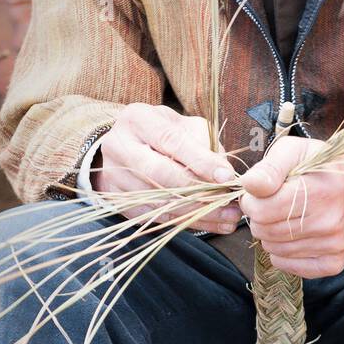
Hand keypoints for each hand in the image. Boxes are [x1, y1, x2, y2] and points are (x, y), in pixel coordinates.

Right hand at [94, 104, 239, 232]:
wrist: (128, 146)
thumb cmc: (164, 133)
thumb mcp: (184, 125)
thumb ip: (204, 142)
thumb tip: (223, 171)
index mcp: (137, 120)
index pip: (170, 141)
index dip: (200, 161)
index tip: (227, 176)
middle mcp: (119, 147)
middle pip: (159, 174)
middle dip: (198, 189)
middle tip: (229, 200)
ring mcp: (114, 177)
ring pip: (159, 201)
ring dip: (199, 212)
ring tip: (229, 216)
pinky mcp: (119, 202)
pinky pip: (157, 218)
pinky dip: (189, 222)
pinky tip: (215, 224)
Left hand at [239, 136, 343, 277]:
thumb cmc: (321, 166)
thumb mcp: (295, 151)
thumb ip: (270, 167)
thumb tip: (249, 185)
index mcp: (319, 191)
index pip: (262, 210)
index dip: (252, 201)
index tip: (259, 194)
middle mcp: (329, 222)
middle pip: (266, 231)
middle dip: (260, 217)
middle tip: (271, 205)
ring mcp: (333, 245)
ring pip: (274, 250)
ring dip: (270, 234)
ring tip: (284, 217)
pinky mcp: (334, 263)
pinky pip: (288, 266)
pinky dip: (282, 253)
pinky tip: (293, 235)